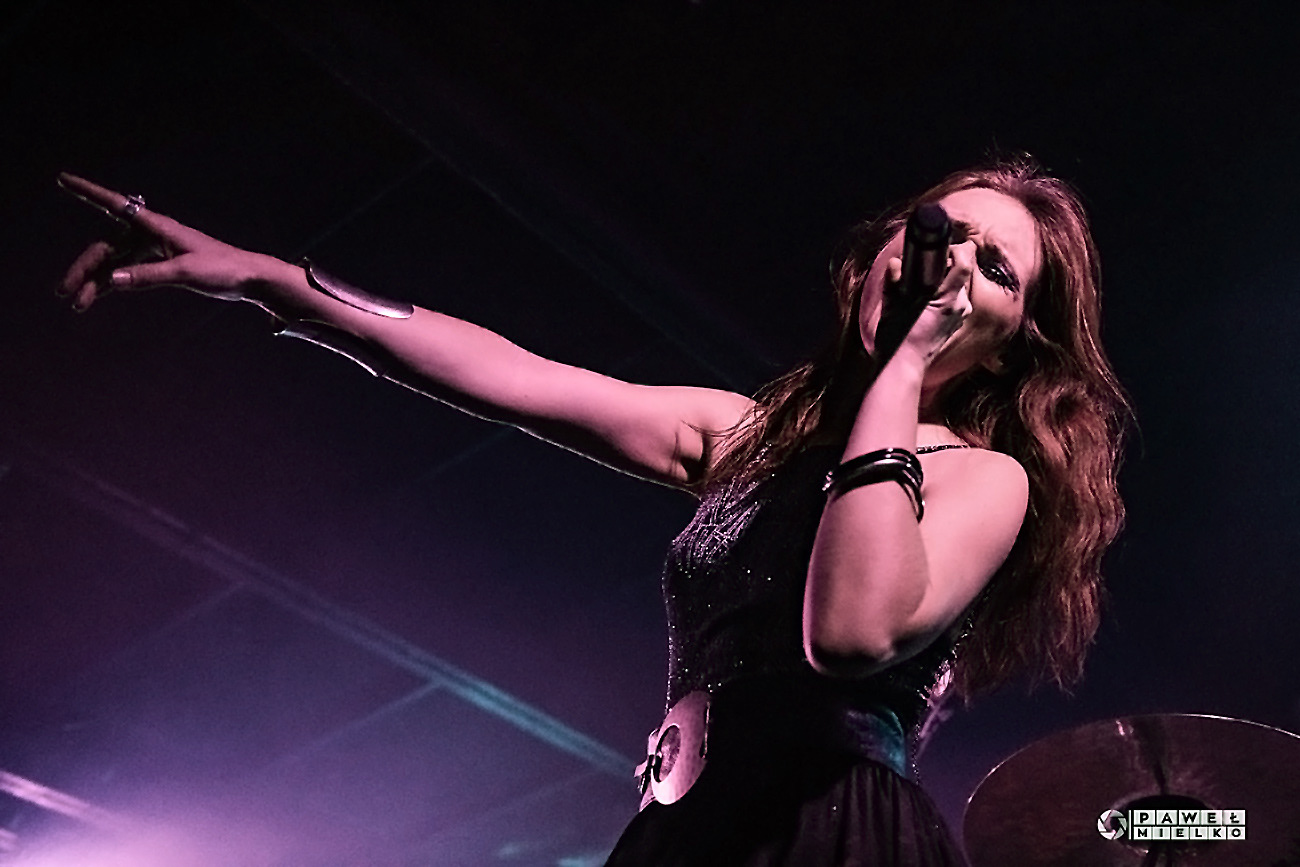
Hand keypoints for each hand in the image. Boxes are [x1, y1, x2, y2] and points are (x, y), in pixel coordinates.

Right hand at [56, 173, 281, 311]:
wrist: (248, 278)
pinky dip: (112, 284)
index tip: (62, 178)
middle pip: (106, 248)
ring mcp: (153, 251)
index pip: (115, 205)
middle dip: (83, 269)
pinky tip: (95, 298)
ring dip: (95, 282)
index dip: (87, 192)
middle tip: (64, 292)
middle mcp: (150, 235)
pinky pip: (127, 272)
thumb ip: (149, 276)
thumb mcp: (186, 273)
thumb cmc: (222, 269)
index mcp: (156, 227)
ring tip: (77, 304)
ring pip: (114, 264)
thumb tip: (111, 279)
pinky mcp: (160, 265)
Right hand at [872, 240, 975, 366]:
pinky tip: (926, 301)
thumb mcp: (892, 305)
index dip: (955, 249)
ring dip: (943, 280)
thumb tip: (895, 263)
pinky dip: (943, 293)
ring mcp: (961, 314)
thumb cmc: (898, 338)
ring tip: (922, 286)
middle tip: (923, 267)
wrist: (903, 365)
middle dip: (944, 265)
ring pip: (957, 284)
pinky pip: (954, 297)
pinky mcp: (956, 321)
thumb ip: (894, 281)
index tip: (940, 247)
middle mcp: (960, 304)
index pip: (965, 261)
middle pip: (961, 270)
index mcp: (948, 298)